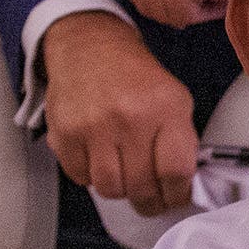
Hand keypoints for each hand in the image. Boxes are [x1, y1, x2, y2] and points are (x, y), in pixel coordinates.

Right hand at [41, 11, 198, 214]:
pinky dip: (89, 175)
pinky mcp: (65, 132)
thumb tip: (183, 185)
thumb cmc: (135, 78)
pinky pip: (80, 177)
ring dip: (118, 189)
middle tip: (149, 198)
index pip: (175, 172)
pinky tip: (97, 157)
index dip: (176, 194)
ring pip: (109, 188)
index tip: (174, 197)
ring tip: (123, 173)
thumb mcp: (175, 99)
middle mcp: (130, 118)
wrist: (90, 48)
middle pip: (141, 187)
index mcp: (165, 109)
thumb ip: (182, 142)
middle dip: (148, 201)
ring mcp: (94, 126)